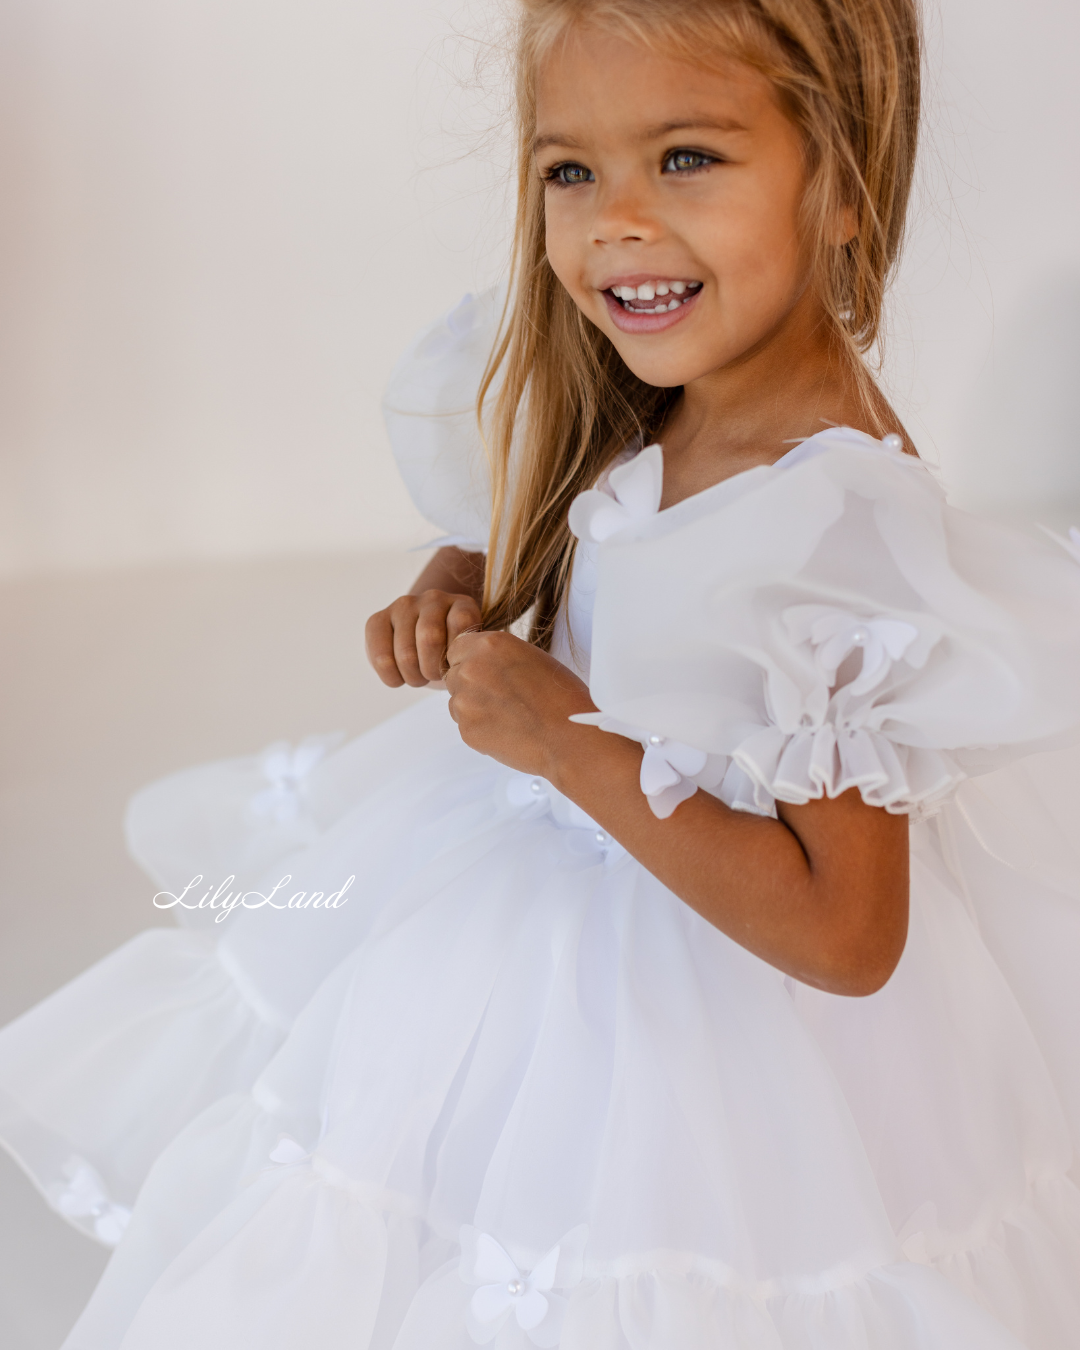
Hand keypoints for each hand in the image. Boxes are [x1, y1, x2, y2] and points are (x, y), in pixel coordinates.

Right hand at [365, 590, 480, 687]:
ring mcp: (403, 606)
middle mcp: (432, 598)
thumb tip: (465, 666)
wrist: (424, 652)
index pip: (460, 622)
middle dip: (432, 670)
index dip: (457, 654)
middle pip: (430, 638)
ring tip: (419, 678)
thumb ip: (471, 654)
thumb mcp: (469, 656)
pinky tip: (398, 678)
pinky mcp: (377, 619)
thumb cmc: (452, 657)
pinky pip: (381, 657)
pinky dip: (392, 677)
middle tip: (434, 676)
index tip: (456, 667)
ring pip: (406, 654)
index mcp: (461, 605)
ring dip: (413, 677)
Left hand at [443, 630, 596, 776]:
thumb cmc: (561, 697)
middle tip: (500, 697)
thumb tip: (482, 663)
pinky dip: (481, 728)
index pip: (457, 647)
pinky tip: (507, 729)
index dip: (471, 660)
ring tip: (508, 715)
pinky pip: (465, 725)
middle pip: (454, 674)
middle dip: (471, 684)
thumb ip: (498, 656)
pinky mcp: (466, 730)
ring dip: (474, 707)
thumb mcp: (530, 657)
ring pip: (457, 701)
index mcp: (489, 645)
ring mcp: (465, 702)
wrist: (569, 737)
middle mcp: (471, 669)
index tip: (487, 672)